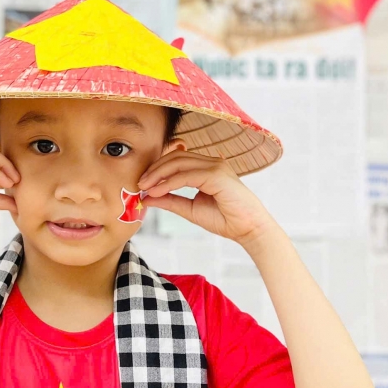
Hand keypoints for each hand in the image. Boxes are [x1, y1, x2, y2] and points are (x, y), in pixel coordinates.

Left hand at [138, 147, 275, 247]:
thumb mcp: (191, 209)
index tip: (142, 182)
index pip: (177, 160)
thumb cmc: (225, 219)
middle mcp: (212, 162)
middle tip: (139, 183)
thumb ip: (171, 200)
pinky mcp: (217, 175)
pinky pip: (186, 176)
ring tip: (145, 187)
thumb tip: (148, 197)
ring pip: (179, 163)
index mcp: (207, 167)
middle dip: (154, 169)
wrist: (249, 230)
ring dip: (158, 175)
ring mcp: (216, 166)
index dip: (157, 168)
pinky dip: (168, 183)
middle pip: (175, 158)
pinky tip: (157, 192)